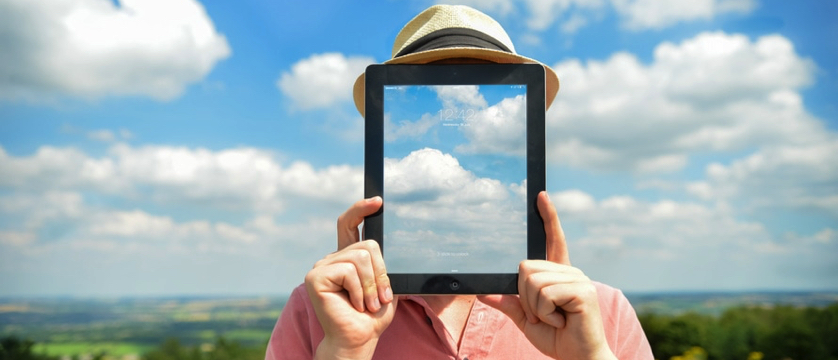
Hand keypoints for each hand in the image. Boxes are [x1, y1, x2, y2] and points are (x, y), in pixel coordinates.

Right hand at [306, 198, 394, 359]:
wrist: (358, 338)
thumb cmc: (372, 316)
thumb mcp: (385, 286)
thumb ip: (383, 265)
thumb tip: (392, 247)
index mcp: (347, 258)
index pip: (350, 225)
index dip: (361, 209)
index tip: (378, 201)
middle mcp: (332, 259)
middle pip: (367, 245)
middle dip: (381, 273)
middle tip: (380, 297)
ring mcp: (321, 266)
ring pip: (361, 257)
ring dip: (372, 286)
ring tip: (367, 304)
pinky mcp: (315, 276)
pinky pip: (349, 271)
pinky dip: (360, 291)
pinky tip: (354, 304)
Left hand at [479, 191, 615, 359]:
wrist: (579, 359)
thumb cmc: (558, 338)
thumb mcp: (527, 319)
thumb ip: (509, 303)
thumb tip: (482, 292)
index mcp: (559, 274)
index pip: (553, 239)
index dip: (548, 216)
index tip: (540, 195)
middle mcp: (570, 271)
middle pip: (525, 268)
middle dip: (525, 297)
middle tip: (544, 315)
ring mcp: (578, 279)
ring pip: (531, 281)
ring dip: (535, 307)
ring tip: (554, 318)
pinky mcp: (582, 290)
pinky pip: (544, 294)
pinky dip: (544, 313)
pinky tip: (562, 320)